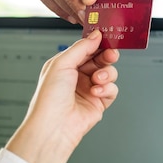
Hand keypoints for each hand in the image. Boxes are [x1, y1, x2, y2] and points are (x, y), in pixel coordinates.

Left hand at [5, 30, 119, 162]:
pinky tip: (97, 92)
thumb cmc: (49, 99)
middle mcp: (78, 76)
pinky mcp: (99, 102)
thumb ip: (82, 47)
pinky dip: (107, 89)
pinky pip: (112, 89)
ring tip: (97, 80)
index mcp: (66, 65)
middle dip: (107, 56)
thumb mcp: (62, 64)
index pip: (87, 48)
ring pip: (109, 72)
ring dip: (106, 74)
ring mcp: (89, 88)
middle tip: (110, 55)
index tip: (108, 37)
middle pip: (101, 59)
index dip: (98, 42)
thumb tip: (96, 35)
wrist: (54, 127)